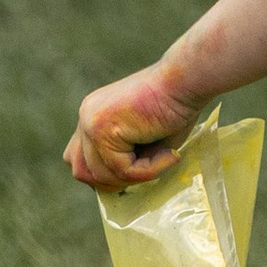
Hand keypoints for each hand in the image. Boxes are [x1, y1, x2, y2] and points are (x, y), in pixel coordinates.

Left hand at [64, 63, 203, 191]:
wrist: (188, 79)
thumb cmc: (177, 105)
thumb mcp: (145, 138)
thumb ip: (125, 158)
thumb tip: (119, 186)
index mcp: (93, 114)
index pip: (79, 157)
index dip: (104, 172)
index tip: (135, 170)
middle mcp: (86, 116)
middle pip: (81, 170)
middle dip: (113, 181)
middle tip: (147, 172)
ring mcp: (91, 123)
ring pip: (101, 176)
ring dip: (136, 177)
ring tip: (164, 158)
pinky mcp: (103, 130)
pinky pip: (122, 170)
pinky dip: (149, 170)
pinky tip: (169, 154)